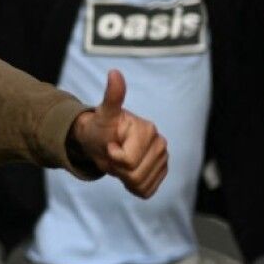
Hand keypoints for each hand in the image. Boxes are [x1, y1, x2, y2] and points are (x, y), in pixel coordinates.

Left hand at [67, 70, 168, 198]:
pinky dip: (134, 187)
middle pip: (135, 176)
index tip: (110, 144)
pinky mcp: (161, 171)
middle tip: (114, 154)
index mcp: (148, 130)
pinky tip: (129, 171)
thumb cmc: (100, 128)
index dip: (113, 157)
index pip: (127, 161)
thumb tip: (114, 72)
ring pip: (141, 185)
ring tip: (120, 161)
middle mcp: (160, 143)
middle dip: (119, 169)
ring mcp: (163, 158)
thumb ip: (112, 96)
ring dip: (125, 178)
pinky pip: (147, 191)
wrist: (100, 141)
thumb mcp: (103, 114)